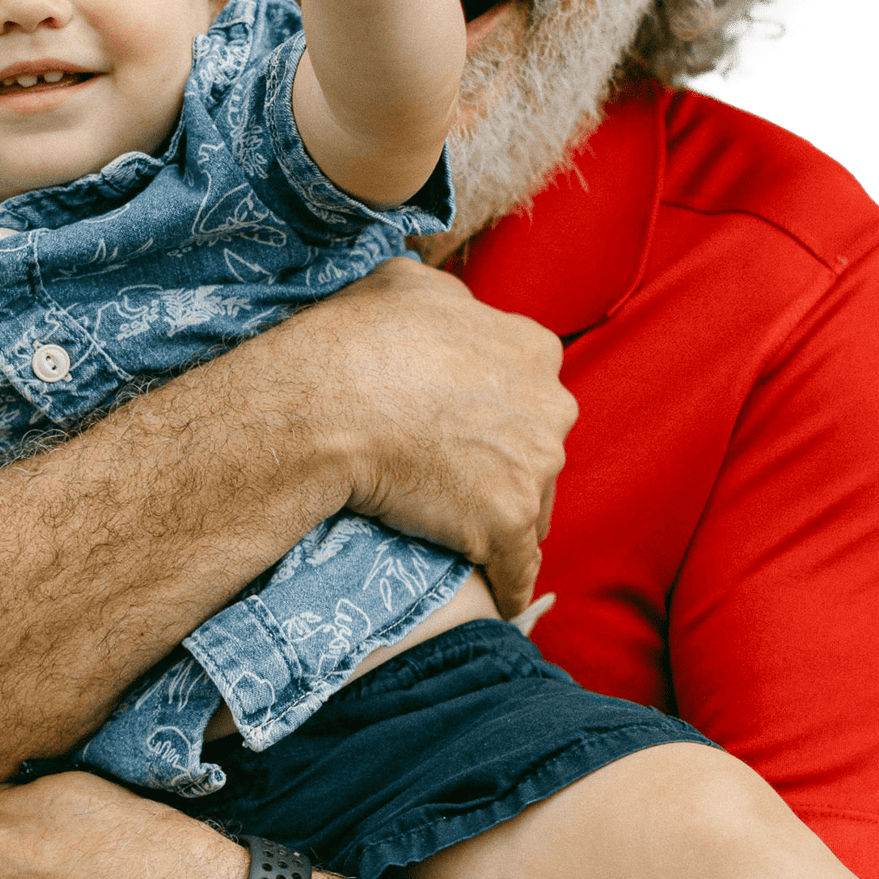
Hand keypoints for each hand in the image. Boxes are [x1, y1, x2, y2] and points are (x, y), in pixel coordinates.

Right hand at [302, 258, 573, 618]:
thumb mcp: (410, 283)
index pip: (530, 390)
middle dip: (505, 464)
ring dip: (498, 518)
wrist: (328, 403)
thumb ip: (451, 298)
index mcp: (532, 348)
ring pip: (531, 506)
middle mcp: (549, 405)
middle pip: (537, 448)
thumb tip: (453, 304)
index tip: (463, 427)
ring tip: (454, 529)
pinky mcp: (508, 523)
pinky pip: (517, 569)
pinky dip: (503, 583)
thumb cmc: (359, 337)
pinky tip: (490, 595)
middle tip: (452, 476)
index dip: (496, 411)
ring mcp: (534, 467)